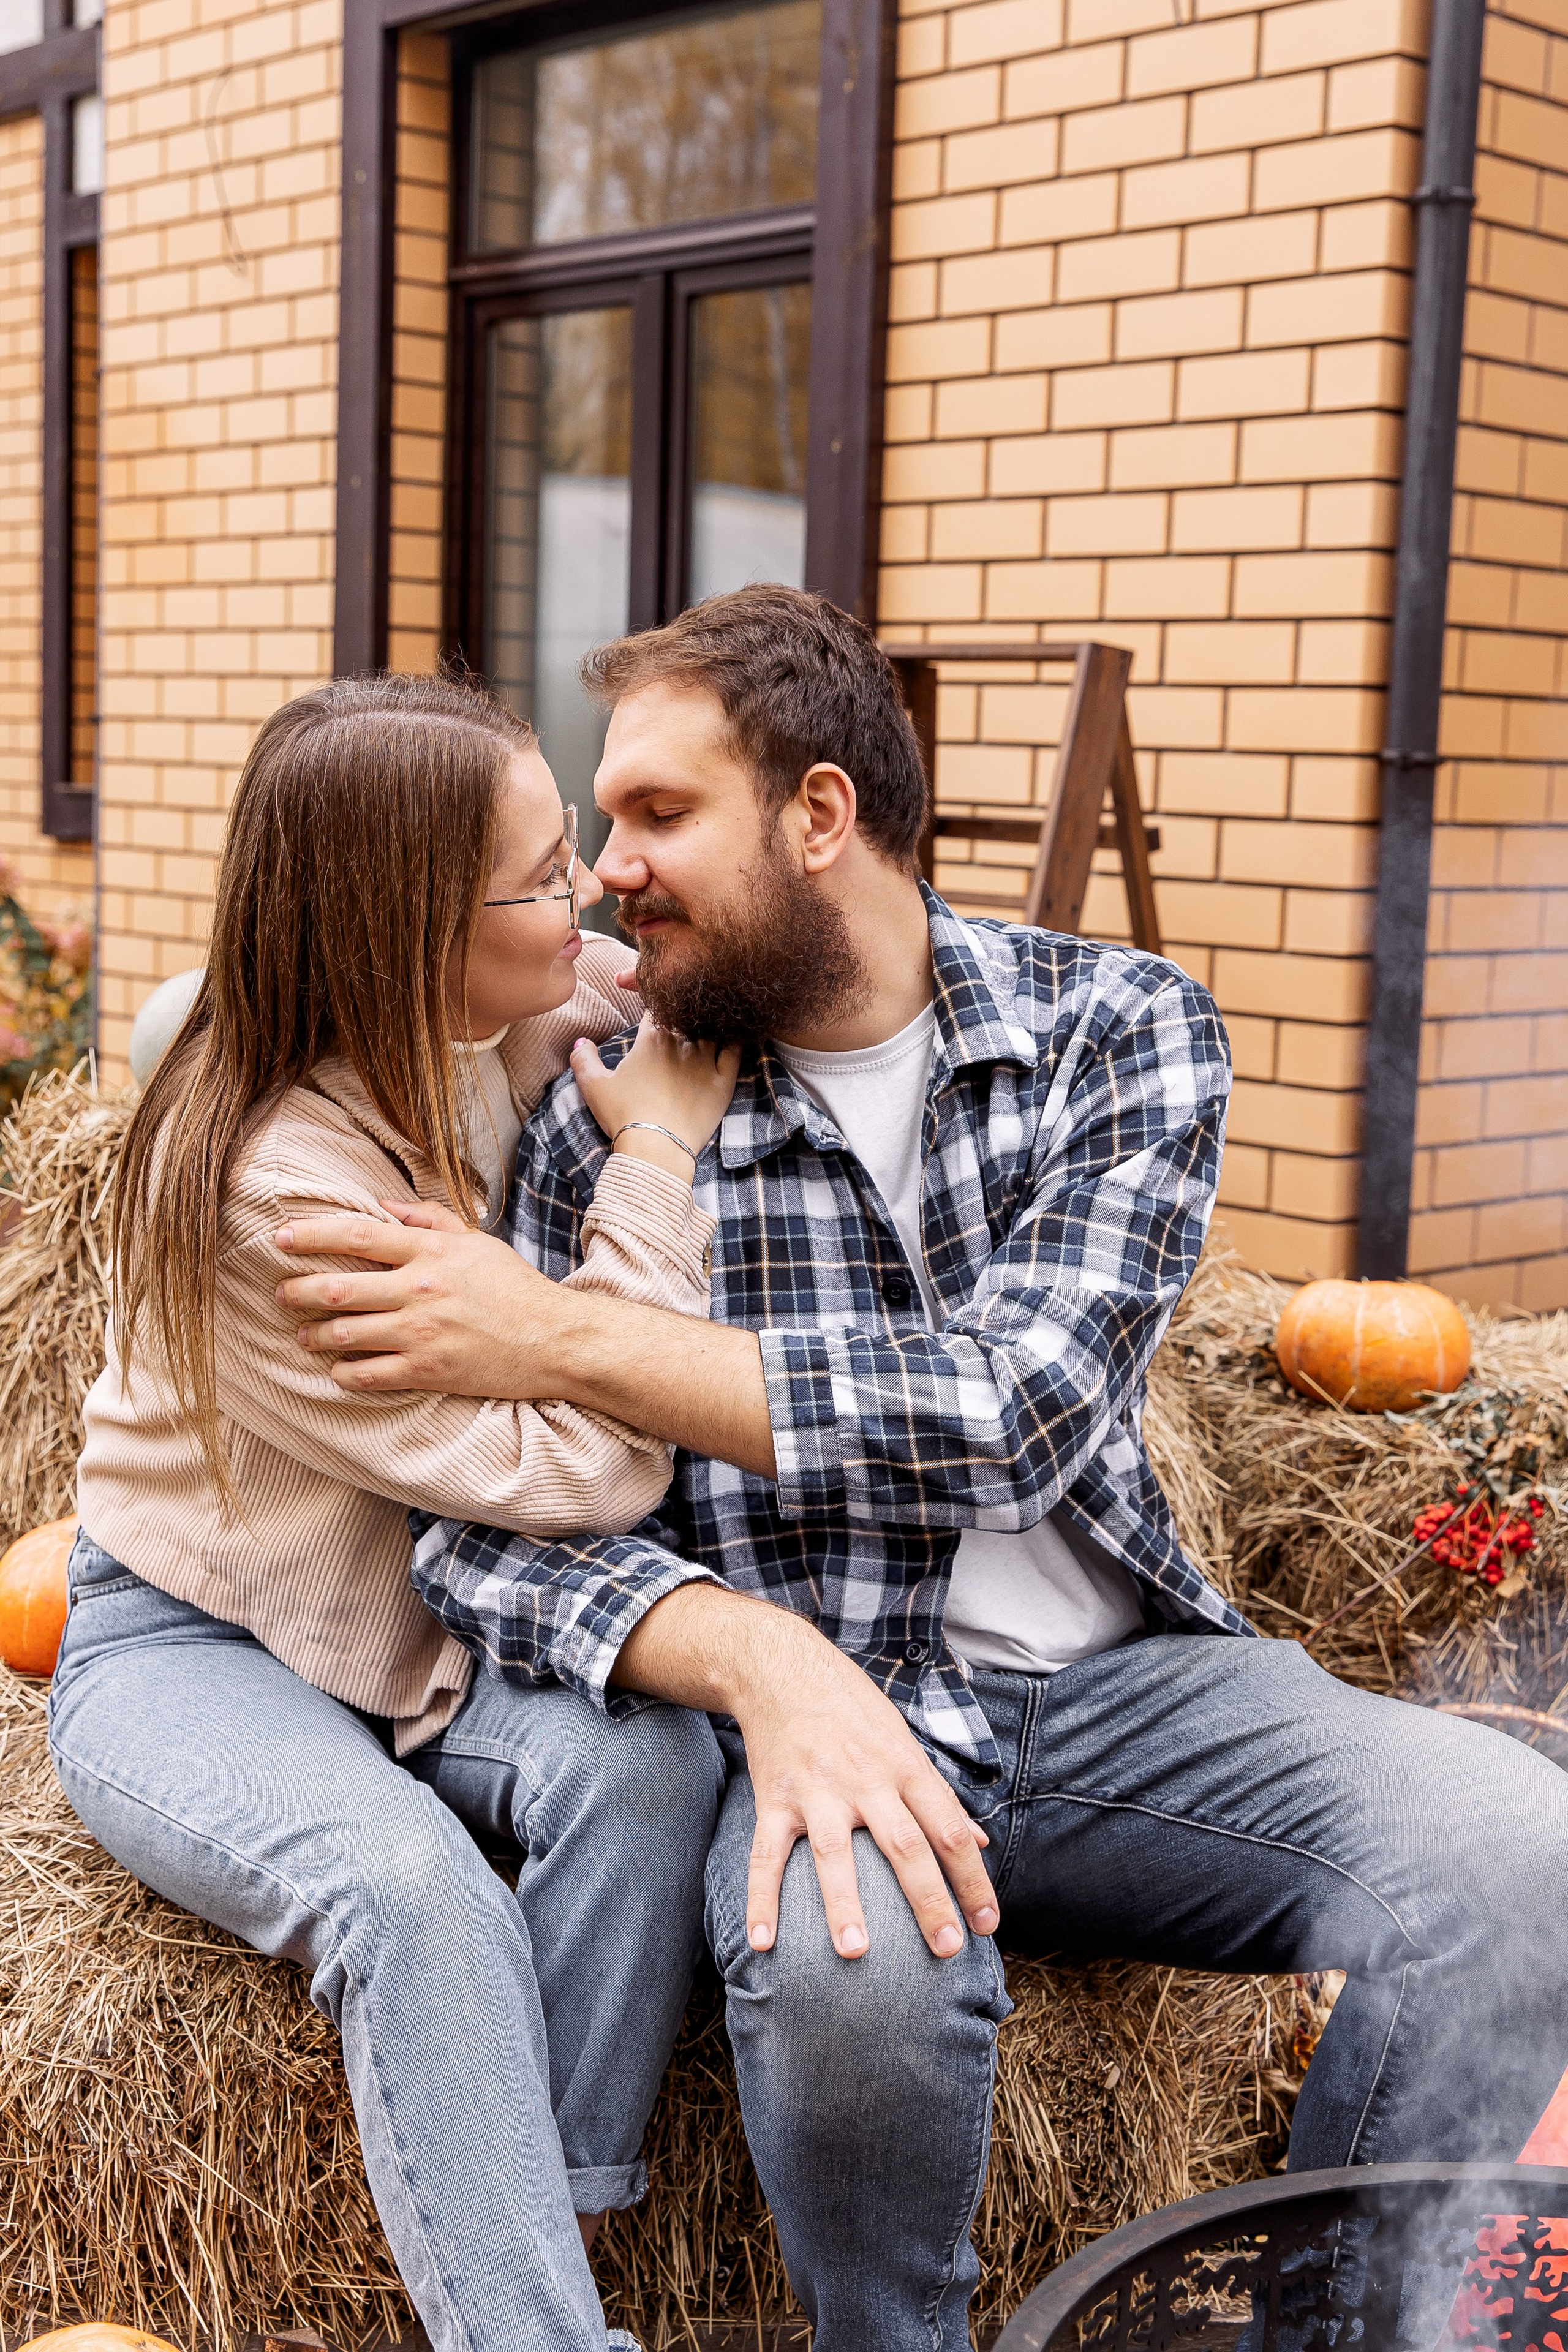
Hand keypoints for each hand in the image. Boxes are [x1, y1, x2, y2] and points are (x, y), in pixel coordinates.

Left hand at [274, 1210, 559, 1396]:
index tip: (279, 1237)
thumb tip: (381, 1204)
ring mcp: (422, 1332)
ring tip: (302, 1334)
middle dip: (296, 1290)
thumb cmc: (515, 1288)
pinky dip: (343, 1372)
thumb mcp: (476, 1242)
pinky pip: (367, 1374)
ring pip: (344, 1333)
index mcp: (431, 1252)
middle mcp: (420, 1289)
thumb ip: (428, 1220)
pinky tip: (337, 1369)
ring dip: (312, 1334)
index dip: (310, 1235)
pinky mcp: (428, 1370)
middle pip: (337, 1287)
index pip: (356, 1235)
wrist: (555, 1339)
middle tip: (280, 1293)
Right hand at [571, 1017, 738, 1180]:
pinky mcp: (723, 1080)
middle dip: (682, 1012)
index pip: (655, 1005)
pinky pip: (735, 1049)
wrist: (655, 1148)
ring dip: (708, 1023)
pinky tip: (735, 1036)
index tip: (654, 1012)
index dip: (654, 1002)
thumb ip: (584, 1059)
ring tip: (708, 1025)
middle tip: (680, 1022)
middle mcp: (680, 1042)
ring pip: (712, 1027)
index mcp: (650, 1039)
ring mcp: (705, 1060)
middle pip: (685, 1014)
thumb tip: (582, 1042)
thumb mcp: (593, 1086)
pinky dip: (735, 1039)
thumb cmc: (622, 1115)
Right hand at [614, 1586, 998, 1960]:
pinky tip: (764, 1943)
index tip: (987, 1925)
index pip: (949, 1829)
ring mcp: (817, 1791)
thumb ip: (939, 1794)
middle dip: (928, 1900)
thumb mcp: (904, 1739)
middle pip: (904, 1846)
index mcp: (904, 1766)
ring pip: (835, 1854)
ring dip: (845, 1905)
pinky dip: (762, 1900)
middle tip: (946, 1949)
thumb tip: (980, 1842)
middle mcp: (865, 1780)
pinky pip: (767, 1856)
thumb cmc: (852, 1707)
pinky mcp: (775, 1799)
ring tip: (857, 1953)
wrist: (781, 1667)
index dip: (973, 1879)